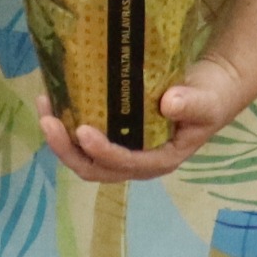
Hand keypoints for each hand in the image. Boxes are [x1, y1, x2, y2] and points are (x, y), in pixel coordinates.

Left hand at [36, 52, 255, 183]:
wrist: (211, 89)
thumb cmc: (211, 97)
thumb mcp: (208, 100)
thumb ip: (192, 104)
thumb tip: (168, 103)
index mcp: (159, 160)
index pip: (124, 164)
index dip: (102, 152)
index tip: (83, 130)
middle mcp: (136, 161)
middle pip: (94, 168)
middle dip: (67, 149)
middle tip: (48, 120)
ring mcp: (122, 149)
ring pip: (83, 156)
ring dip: (60, 137)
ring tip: (44, 106)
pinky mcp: (114, 133)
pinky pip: (85, 137)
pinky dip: (66, 124)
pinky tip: (53, 100)